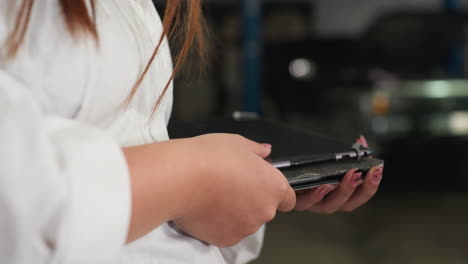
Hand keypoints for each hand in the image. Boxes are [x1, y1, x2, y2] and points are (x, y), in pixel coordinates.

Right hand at [173, 134, 295, 246]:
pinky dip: (219, 223)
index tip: (262, 186)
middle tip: (230, 184)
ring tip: (214, 194)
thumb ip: (257, 150)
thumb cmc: (209, 158)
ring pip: (245, 221)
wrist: (180, 178)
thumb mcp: (238, 143)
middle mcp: (264, 211)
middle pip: (264, 209)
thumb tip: (265, 151)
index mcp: (273, 187)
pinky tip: (206, 207)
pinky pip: (227, 231)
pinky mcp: (225, 239)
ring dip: (236, 212)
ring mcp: (245, 228)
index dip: (275, 191)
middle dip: (252, 200)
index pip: (288, 198)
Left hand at [294, 135, 382, 213]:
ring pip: (329, 206)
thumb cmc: (303, 164)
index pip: (359, 194)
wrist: (276, 165)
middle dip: (362, 189)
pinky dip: (316, 195)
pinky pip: (306, 202)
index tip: (377, 169)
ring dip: (342, 191)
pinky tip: (323, 185)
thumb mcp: (326, 156)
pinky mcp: (294, 200)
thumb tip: (360, 141)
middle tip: (368, 173)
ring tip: (349, 177)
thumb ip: (345, 151)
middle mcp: (325, 201)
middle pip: (348, 204)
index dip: (370, 184)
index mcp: (336, 193)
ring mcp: (310, 202)